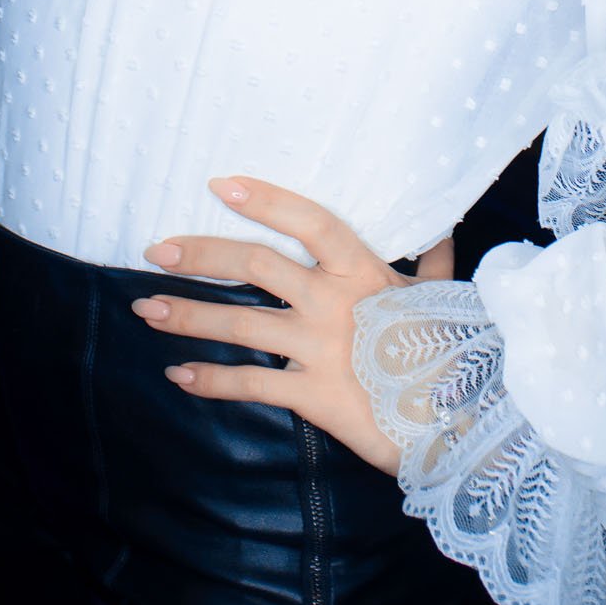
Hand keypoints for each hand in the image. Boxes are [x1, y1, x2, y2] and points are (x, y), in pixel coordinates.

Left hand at [131, 177, 455, 475]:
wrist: (459, 419)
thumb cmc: (449, 349)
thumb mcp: (440, 296)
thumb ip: (433, 261)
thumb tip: (445, 228)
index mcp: (362, 270)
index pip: (308, 221)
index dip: (263, 200)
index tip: (218, 185)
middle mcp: (334, 302)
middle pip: (255, 265)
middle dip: (200, 256)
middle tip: (155, 252)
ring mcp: (320, 348)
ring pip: (240, 324)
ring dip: (187, 316)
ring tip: (145, 309)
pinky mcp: (312, 395)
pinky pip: (251, 385)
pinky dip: (211, 380)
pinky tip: (179, 375)